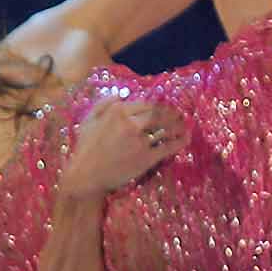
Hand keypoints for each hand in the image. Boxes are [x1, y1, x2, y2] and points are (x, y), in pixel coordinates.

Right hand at [58, 97, 188, 198]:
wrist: (86, 176)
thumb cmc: (85, 149)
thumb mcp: (89, 121)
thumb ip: (103, 105)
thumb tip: (120, 95)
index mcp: (118, 112)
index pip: (146, 105)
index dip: (160, 106)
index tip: (166, 108)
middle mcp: (131, 123)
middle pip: (159, 114)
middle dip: (172, 114)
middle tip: (180, 115)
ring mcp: (140, 141)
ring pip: (165, 129)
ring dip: (178, 126)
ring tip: (185, 126)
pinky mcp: (146, 158)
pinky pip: (167, 147)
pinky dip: (179, 142)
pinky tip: (186, 138)